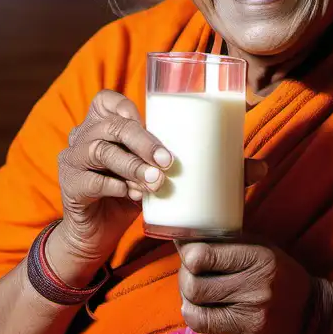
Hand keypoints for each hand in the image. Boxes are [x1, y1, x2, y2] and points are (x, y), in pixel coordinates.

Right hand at [51, 90, 270, 287]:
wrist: (97, 234)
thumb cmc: (137, 193)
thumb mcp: (165, 175)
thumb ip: (206, 167)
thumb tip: (262, 167)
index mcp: (105, 122)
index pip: (109, 99)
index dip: (131, 109)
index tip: (160, 128)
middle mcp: (84, 134)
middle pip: (111, 126)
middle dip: (142, 140)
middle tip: (169, 162)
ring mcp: (72, 159)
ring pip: (99, 151)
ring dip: (131, 165)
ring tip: (156, 182)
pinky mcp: (69, 186)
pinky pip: (89, 181)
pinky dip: (114, 187)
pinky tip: (133, 197)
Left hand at [176, 239, 316, 333]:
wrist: (313, 313)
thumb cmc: (278, 275)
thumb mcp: (260, 248)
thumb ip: (225, 243)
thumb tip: (183, 239)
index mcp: (259, 258)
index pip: (201, 256)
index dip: (188, 254)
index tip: (190, 254)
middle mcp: (257, 288)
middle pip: (194, 286)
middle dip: (185, 280)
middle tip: (192, 277)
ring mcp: (252, 318)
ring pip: (194, 314)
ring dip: (189, 304)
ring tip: (199, 298)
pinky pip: (207, 332)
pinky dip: (201, 321)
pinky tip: (211, 313)